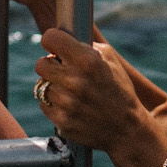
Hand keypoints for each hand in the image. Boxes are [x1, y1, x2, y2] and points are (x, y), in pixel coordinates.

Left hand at [34, 27, 144, 153]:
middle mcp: (75, 81)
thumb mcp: (110, 60)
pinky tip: (70, 105)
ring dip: (53, 86)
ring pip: (42, 85)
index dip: (52, 41)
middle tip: (61, 70)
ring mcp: (67, 103)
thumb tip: (63, 39)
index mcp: (88, 61)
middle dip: (50, 65)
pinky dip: (54, 104)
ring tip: (70, 90)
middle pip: (40, 64)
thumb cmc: (119, 89)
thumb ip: (87, 46)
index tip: (55, 46)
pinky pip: (44, 104)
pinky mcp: (61, 120)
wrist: (126, 128)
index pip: (50, 38)